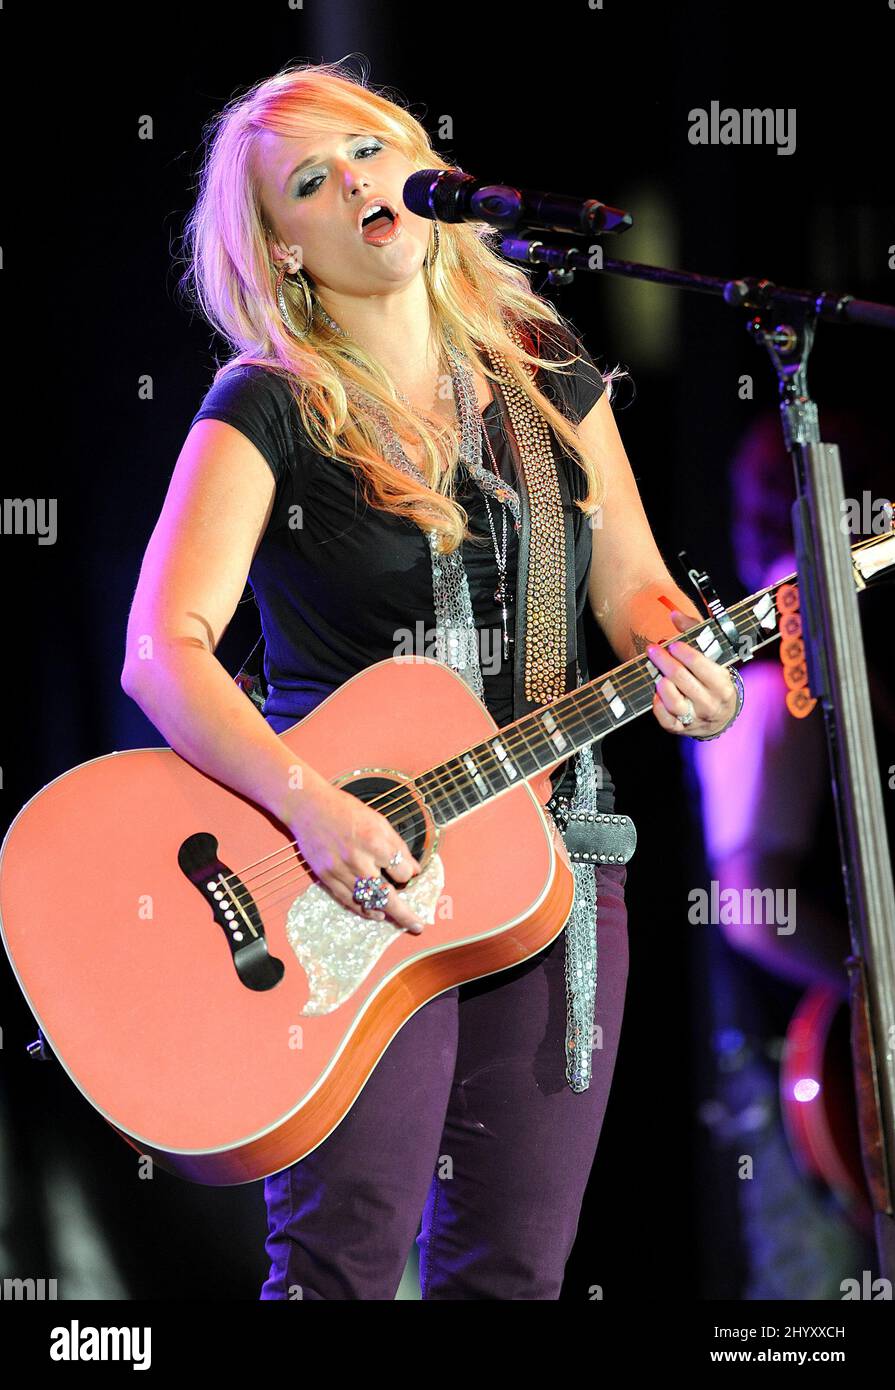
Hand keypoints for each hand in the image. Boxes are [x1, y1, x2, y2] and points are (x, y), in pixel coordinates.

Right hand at [287, 779, 427, 934]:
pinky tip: (376, 914)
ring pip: (367, 902)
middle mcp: (358, 860)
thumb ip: (398, 846)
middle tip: (418, 925)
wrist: (309, 807)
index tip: (407, 871)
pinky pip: (348, 901)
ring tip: (398, 918)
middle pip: (387, 896)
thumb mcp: (380, 821)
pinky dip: (364, 910)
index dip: (408, 873)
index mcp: (375, 841)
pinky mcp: (326, 877)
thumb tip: (414, 869)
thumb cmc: (347, 811)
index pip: (402, 871)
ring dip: (386, 912)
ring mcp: (340, 871)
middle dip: (405, 914)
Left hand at [647, 610, 737, 737]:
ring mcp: (696, 718)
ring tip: (657, 675)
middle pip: (682, 680)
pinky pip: (666, 720)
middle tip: (653, 650)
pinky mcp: (682, 729)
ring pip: (674, 703)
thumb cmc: (714, 679)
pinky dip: (658, 707)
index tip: (672, 644)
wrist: (721, 715)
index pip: (700, 665)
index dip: (683, 652)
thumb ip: (695, 632)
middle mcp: (711, 703)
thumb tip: (674, 614)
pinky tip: (656, 693)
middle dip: (664, 662)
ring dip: (662, 686)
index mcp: (723, 684)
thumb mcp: (713, 656)